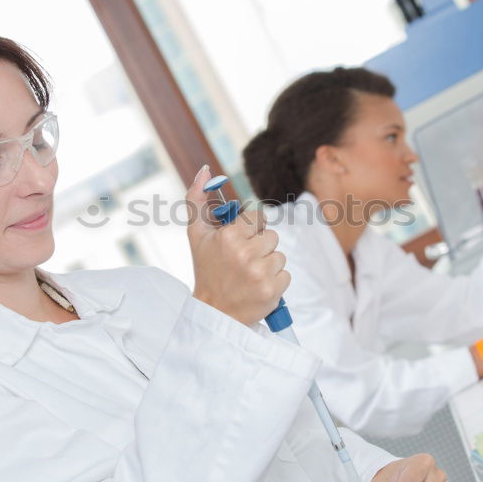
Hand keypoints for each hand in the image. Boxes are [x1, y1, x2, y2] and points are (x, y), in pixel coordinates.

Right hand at [185, 165, 288, 324]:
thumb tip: (205, 169)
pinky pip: (286, 275)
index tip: (240, 241)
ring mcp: (261, 273)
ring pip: (280, 256)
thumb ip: (197, 199)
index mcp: (229, 236)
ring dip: (268, 264)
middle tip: (241, 262)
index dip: (250, 229)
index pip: (258, 217)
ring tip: (248, 275)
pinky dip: (275, 282)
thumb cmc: (206, 270)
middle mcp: (246, 253)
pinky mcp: (273, 291)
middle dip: (259, 247)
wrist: (213, 312)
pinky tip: (257, 287)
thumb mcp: (196, 234)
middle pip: (271, 236)